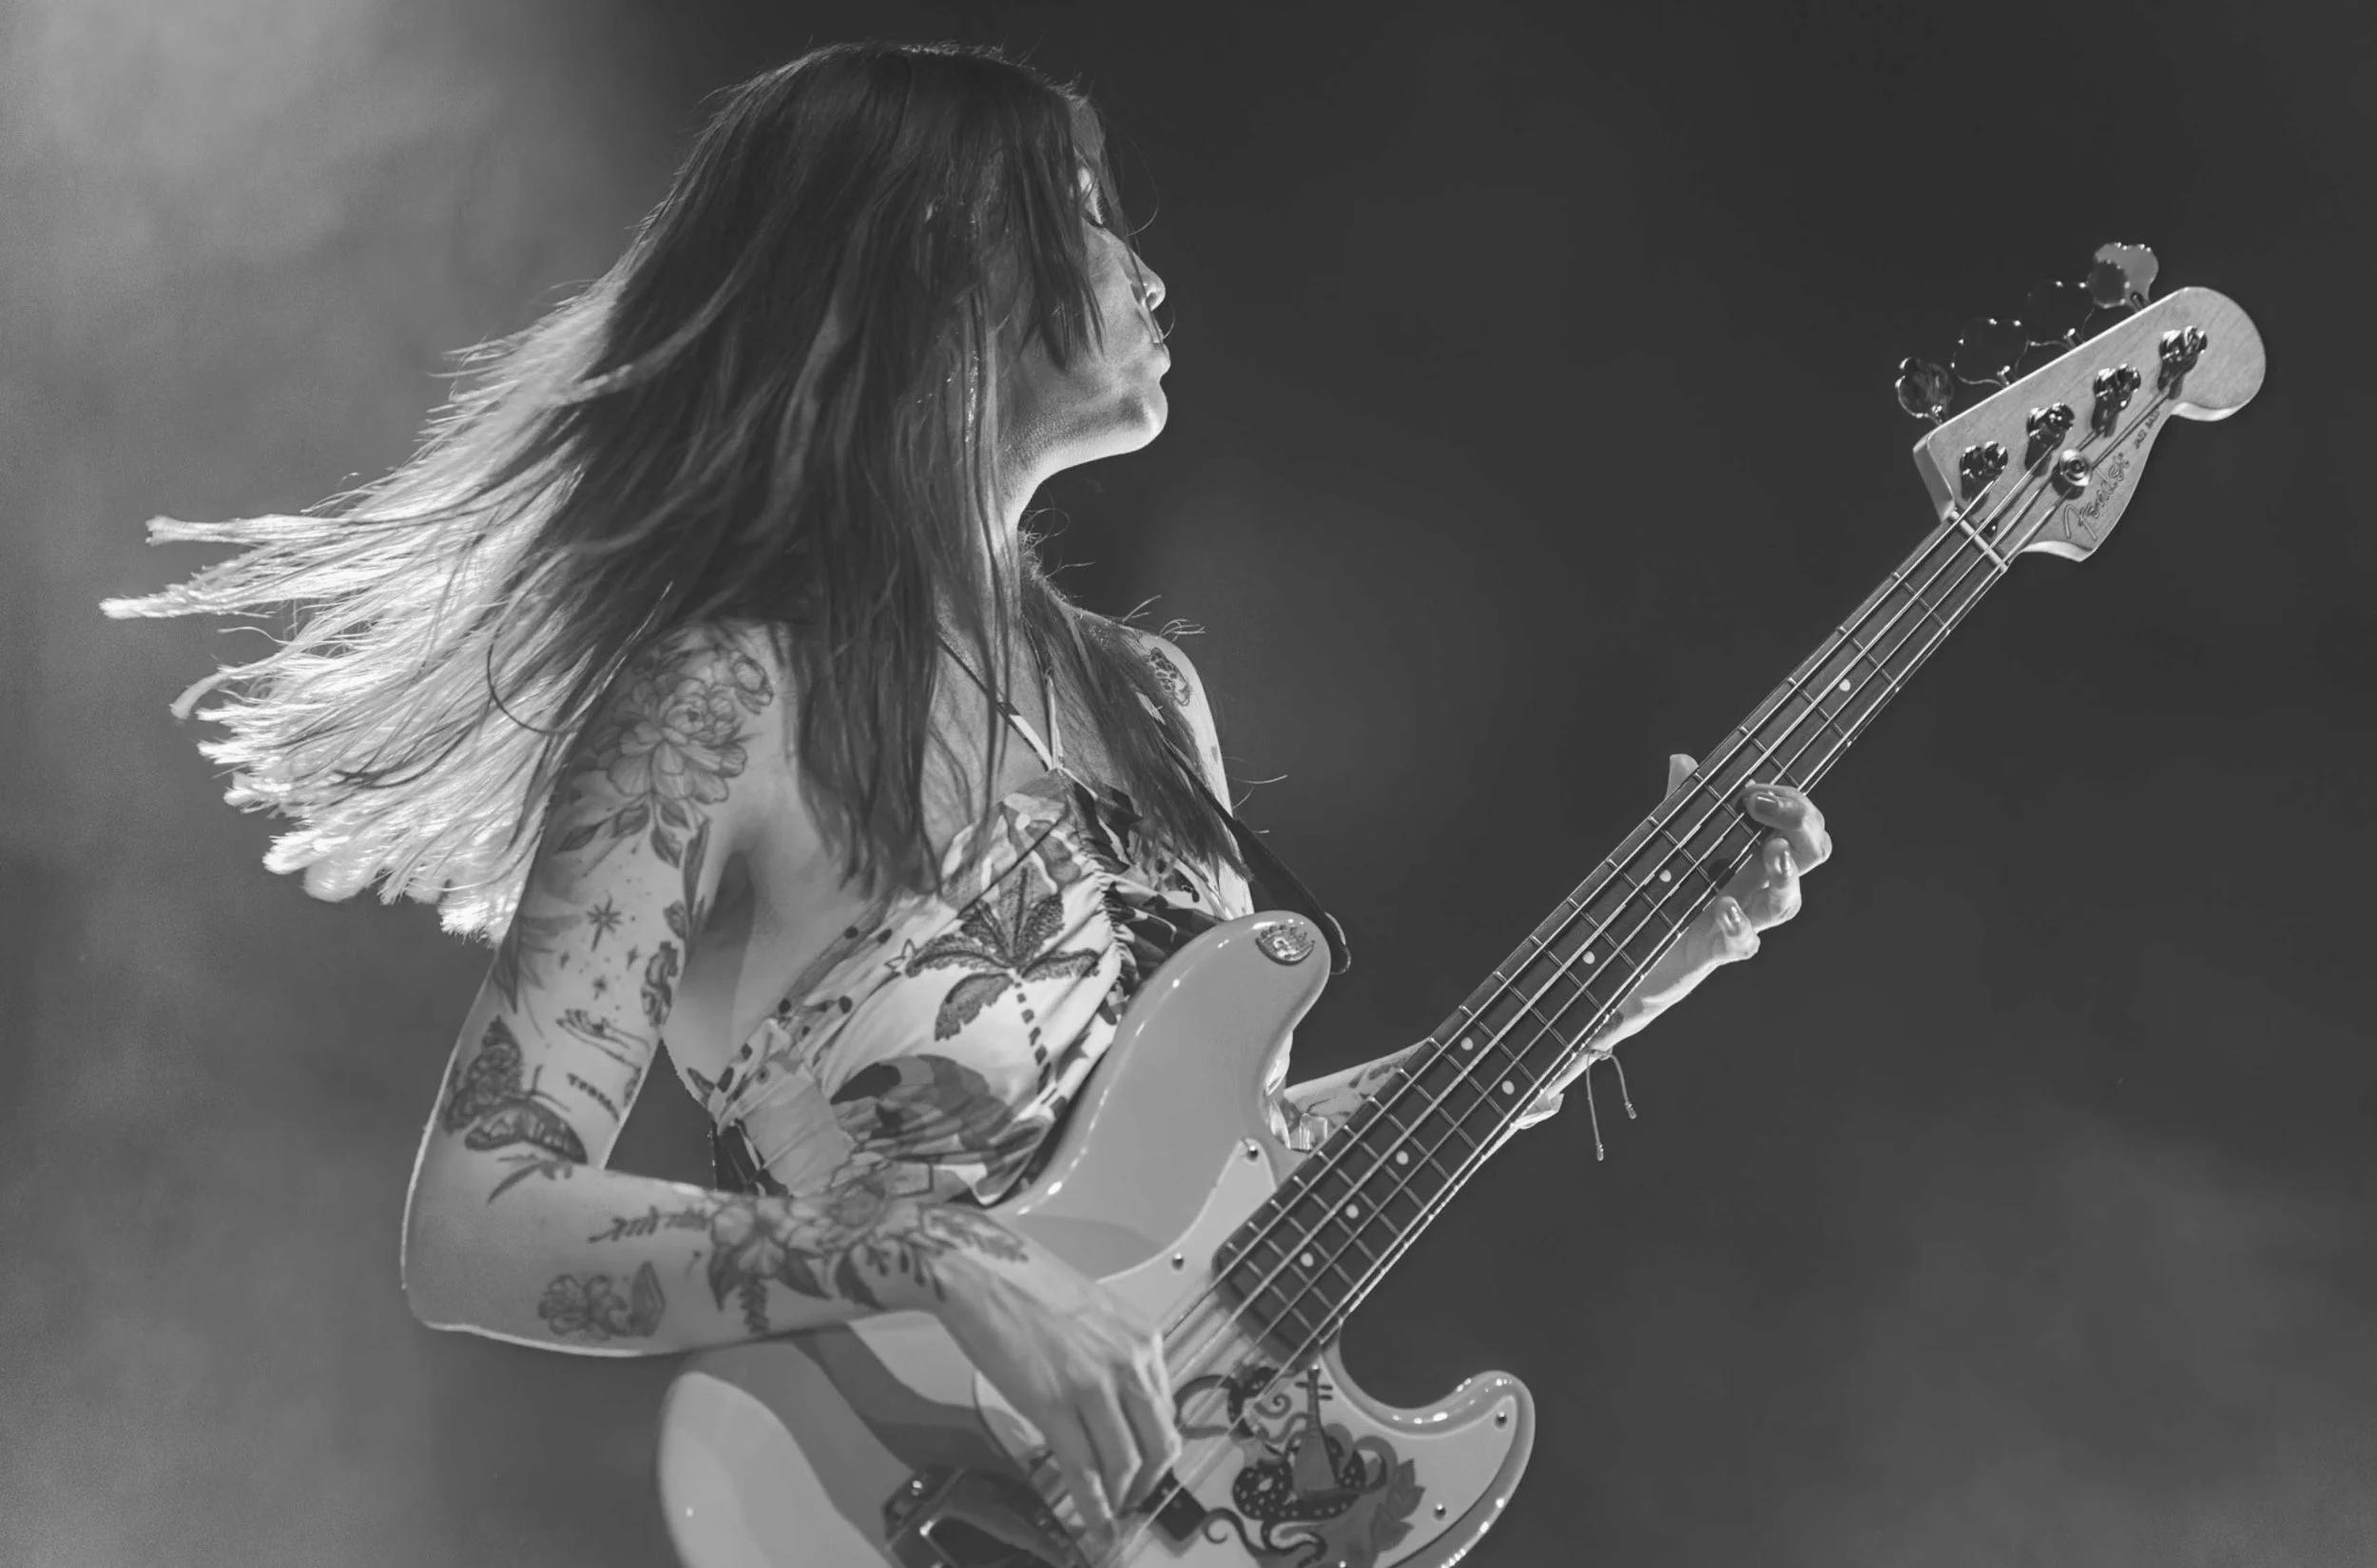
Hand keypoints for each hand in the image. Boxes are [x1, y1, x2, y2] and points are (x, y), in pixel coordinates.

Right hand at [928, 1233, 1180, 1549]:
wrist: (981, 1273)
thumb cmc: (1028, 1286)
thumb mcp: (1096, 1314)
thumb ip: (1116, 1356)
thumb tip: (1119, 1403)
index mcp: (1144, 1337)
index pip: (1166, 1409)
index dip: (1157, 1448)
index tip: (1147, 1466)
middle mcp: (1129, 1361)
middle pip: (1157, 1443)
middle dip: (1148, 1481)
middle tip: (1133, 1498)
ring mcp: (1094, 1385)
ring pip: (1124, 1463)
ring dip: (1120, 1497)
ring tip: (1111, 1513)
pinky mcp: (1055, 1406)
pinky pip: (1084, 1469)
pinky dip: (1093, 1505)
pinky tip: (1094, 1522)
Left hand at [1526, 753, 1830, 1115]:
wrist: (1633, 954)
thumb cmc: (1666, 893)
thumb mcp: (1672, 842)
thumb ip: (1681, 803)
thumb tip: (1682, 760)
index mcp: (1752, 853)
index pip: (1800, 825)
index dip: (1793, 803)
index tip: (1755, 789)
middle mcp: (1756, 886)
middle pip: (1810, 855)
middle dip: (1803, 828)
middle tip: (1769, 811)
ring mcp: (1743, 919)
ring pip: (1787, 903)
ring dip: (1785, 876)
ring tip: (1771, 850)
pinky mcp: (1716, 950)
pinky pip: (1743, 945)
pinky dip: (1739, 927)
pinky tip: (1725, 907)